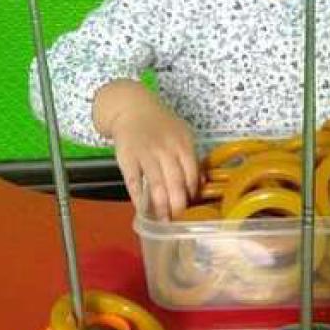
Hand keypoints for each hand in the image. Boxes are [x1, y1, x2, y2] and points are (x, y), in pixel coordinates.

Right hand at [94, 81, 198, 218]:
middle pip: (175, 182)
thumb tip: (202, 183)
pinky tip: (143, 209)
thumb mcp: (182, 135)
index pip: (191, 173)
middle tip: (179, 220)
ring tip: (164, 220)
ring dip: (161, 206)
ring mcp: (145, 153)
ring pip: (156, 184)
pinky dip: (138, 197)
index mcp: (182, 144)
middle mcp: (165, 149)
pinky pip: (134, 181)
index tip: (192, 209)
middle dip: (178, 205)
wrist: (132, 109)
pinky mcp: (127, 158)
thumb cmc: (161, 125)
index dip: (192, 194)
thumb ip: (191, 158)